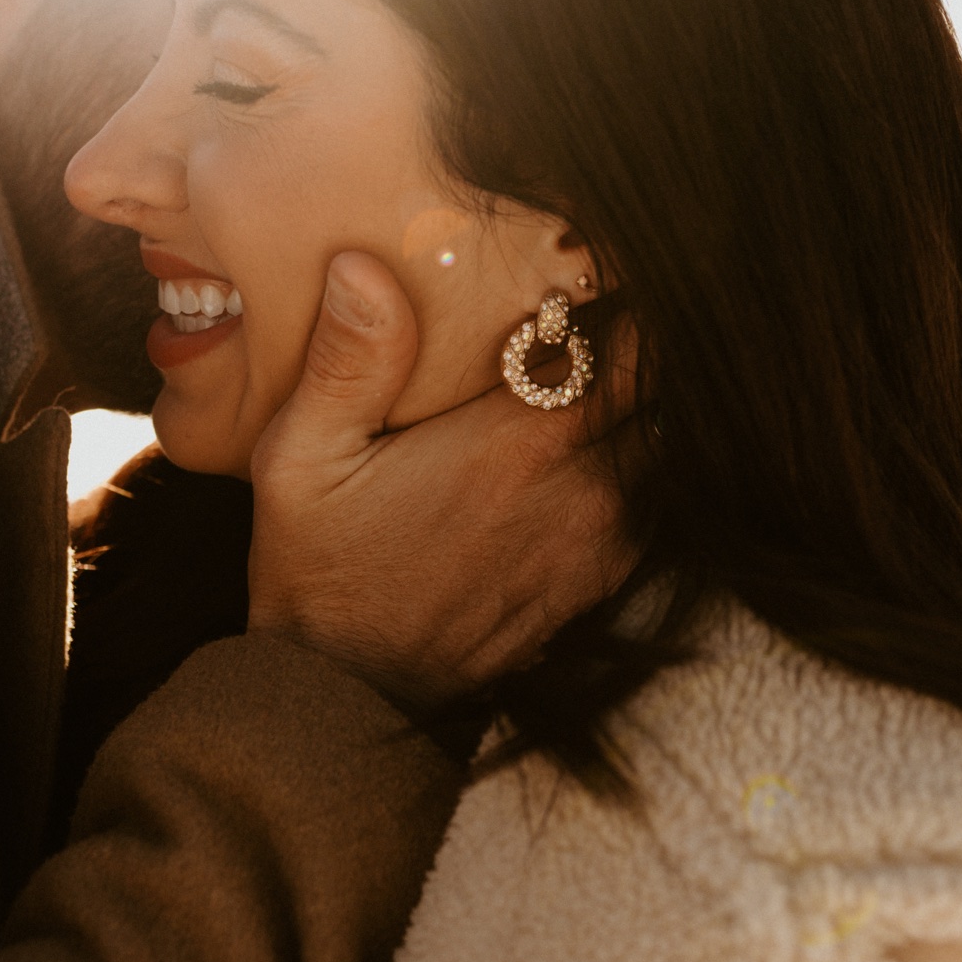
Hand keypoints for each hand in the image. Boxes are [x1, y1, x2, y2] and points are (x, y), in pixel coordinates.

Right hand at [248, 252, 637, 713]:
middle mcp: (584, 490)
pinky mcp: (599, 579)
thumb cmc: (319, 573)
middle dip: (632, 338)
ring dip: (633, 402)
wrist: (347, 698)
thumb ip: (347, 361)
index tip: (590, 263)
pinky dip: (630, 460)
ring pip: (662, 439)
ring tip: (579, 370)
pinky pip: (649, 496)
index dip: (623, 292)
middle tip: (582, 307)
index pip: (632, 336)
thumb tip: (366, 267)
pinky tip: (572, 448)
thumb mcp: (300, 460)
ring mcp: (602, 541)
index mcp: (520, 442)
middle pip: (660, 383)